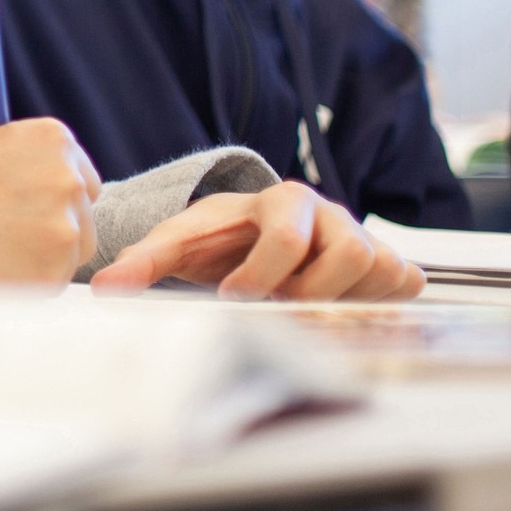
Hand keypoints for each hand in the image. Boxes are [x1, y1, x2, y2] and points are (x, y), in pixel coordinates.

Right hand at [0, 119, 101, 282]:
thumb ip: (19, 154)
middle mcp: (67, 180)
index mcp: (53, 140)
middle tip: (4, 235)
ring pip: (71, 254)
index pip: (83, 178)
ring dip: (42, 258)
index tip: (26, 209)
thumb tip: (42, 168)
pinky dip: (27, 283)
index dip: (53, 198)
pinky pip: (51, 283)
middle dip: (53, 228)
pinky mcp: (53, 274)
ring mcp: (64, 230)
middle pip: (84, 217)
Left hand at [90, 181, 424, 300]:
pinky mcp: (384, 260)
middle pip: (349, 250)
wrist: (248, 232)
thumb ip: (142, 263)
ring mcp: (360, 234)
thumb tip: (106, 289)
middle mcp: (326, 213)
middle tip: (278, 303)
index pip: (287, 236)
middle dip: (312, 287)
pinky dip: (381, 300)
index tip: (235, 296)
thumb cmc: (216, 239)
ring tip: (302, 305)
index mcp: (277, 202)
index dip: (264, 274)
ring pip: (379, 267)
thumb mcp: (178, 243)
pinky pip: (404, 281)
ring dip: (343, 296)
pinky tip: (340, 308)